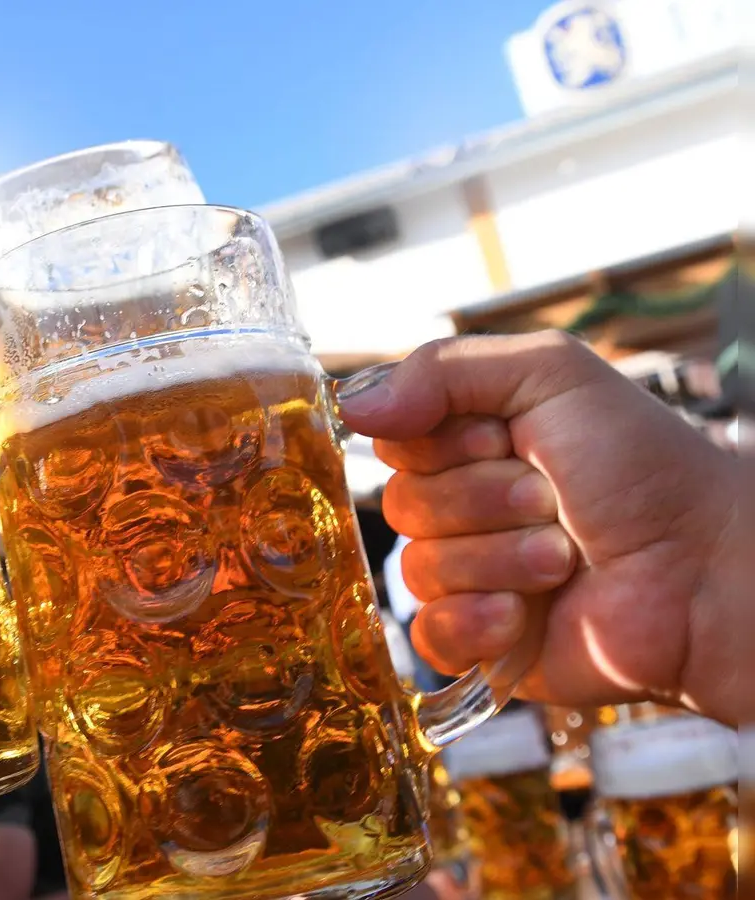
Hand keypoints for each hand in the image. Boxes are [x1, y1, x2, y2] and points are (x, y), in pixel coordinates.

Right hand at [339, 331, 745, 725]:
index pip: (396, 439)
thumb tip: (351, 407)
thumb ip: (443, 369)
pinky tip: (521, 615)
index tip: (506, 438)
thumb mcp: (550, 376)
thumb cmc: (646, 468)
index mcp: (474, 442)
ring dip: (497, 560)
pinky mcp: (483, 644)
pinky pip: (429, 635)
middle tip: (550, 501)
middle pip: (403, 504)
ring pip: (418, 569)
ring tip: (563, 559)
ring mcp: (474, 577)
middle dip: (481, 501)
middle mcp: (468, 507)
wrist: (706, 571)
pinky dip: (473, 622)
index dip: (443, 443)